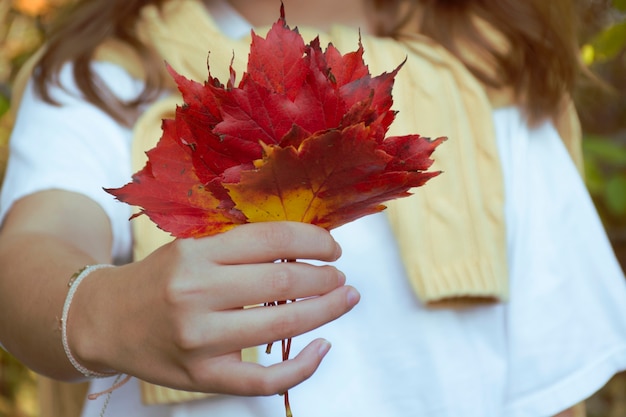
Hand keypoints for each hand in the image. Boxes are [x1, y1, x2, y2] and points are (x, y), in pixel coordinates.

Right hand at [70, 221, 359, 395]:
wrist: (104, 320)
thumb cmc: (157, 280)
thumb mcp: (190, 248)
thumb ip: (239, 247)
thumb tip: (304, 246)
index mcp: (196, 253)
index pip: (272, 239)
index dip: (313, 240)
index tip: (332, 248)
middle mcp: (196, 293)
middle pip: (283, 280)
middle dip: (326, 277)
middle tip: (341, 278)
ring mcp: (199, 339)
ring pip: (282, 325)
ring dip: (325, 311)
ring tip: (343, 300)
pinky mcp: (201, 376)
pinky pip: (264, 380)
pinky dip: (302, 367)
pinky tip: (322, 349)